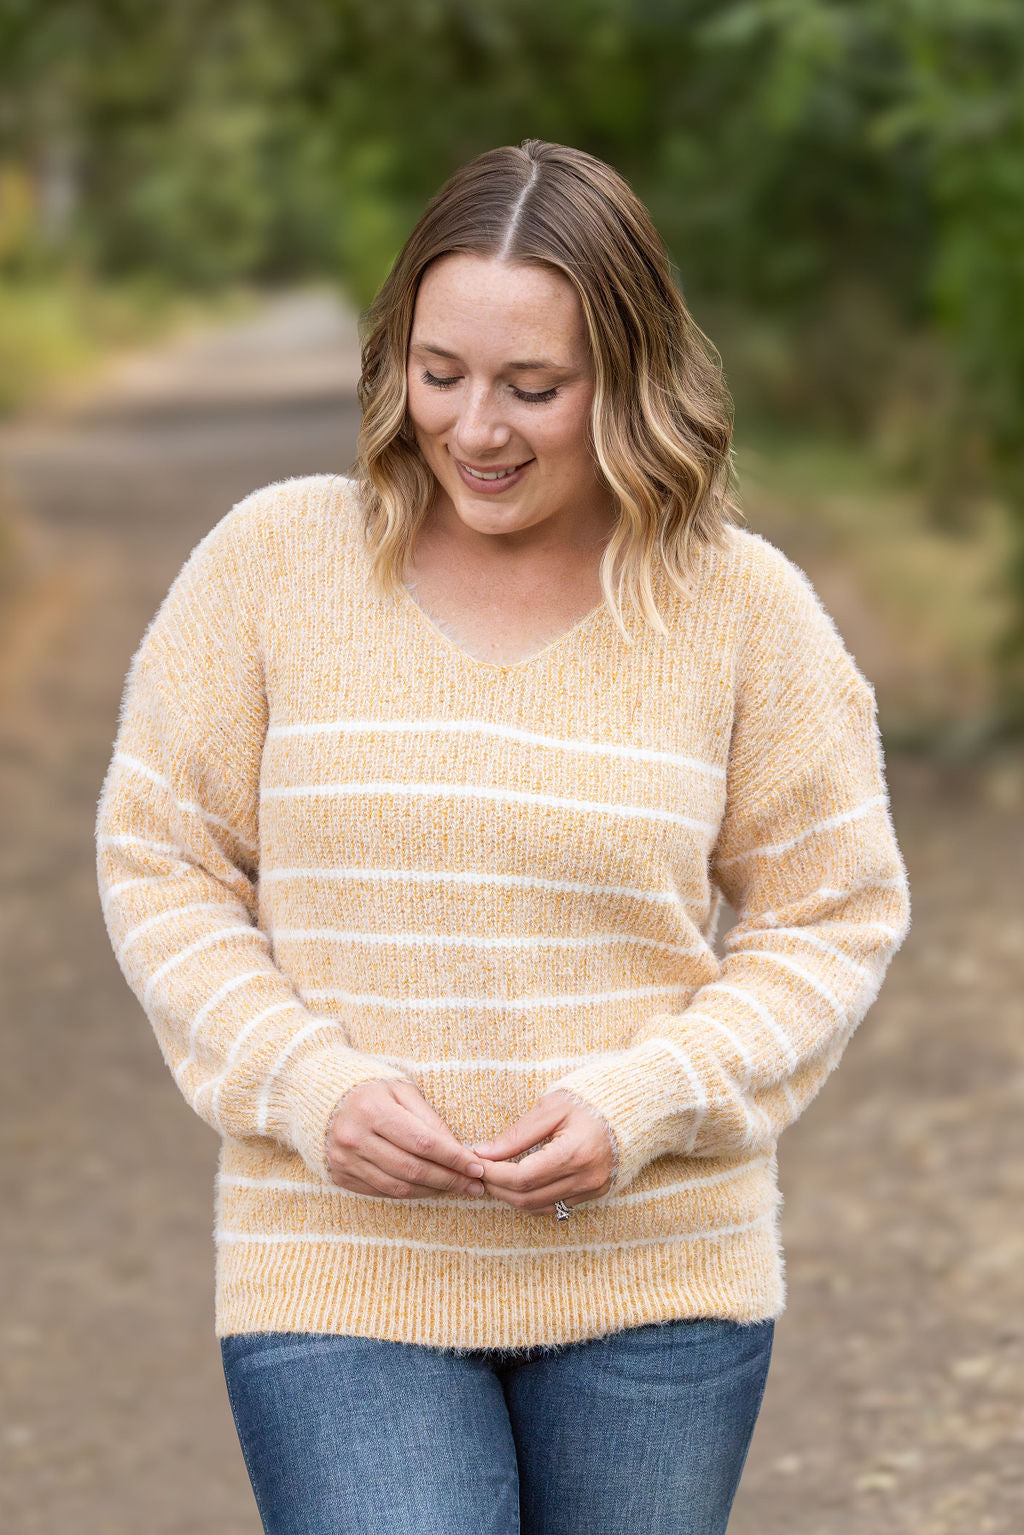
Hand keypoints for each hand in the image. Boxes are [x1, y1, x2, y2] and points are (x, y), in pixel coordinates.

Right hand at [325, 1079, 486, 1199]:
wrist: (322, 1098)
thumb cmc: (371, 1090)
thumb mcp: (402, 1090)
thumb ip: (429, 1119)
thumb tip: (457, 1150)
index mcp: (373, 1110)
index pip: (423, 1142)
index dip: (453, 1158)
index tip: (477, 1167)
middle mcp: (355, 1138)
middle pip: (412, 1169)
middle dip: (449, 1180)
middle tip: (475, 1185)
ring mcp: (345, 1160)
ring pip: (398, 1187)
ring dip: (433, 1191)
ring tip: (457, 1189)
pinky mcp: (340, 1176)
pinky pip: (381, 1192)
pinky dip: (409, 1193)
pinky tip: (428, 1188)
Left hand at [471, 1089, 614, 1216]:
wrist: (628, 1108)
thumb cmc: (587, 1101)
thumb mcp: (550, 1108)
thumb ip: (516, 1134)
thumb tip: (483, 1153)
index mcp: (575, 1153)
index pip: (523, 1178)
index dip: (494, 1174)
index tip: (476, 1163)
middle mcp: (586, 1178)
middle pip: (528, 1198)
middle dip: (498, 1187)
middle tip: (480, 1171)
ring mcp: (592, 1190)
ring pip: (538, 1207)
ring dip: (511, 1196)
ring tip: (496, 1176)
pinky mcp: (594, 1194)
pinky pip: (553, 1206)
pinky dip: (531, 1198)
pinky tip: (519, 1182)